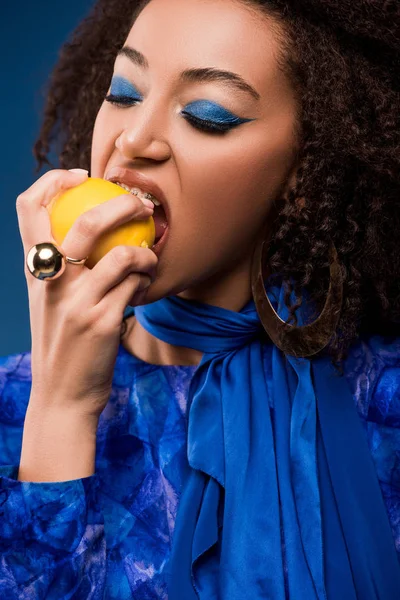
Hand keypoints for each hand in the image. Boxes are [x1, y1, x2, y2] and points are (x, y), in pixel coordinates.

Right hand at [16, 169, 157, 419]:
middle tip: (141, 206)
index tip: (81, 176)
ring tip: (148, 260)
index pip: (28, 208)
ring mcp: (77, 302)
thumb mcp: (49, 303)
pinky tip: (143, 290)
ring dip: (145, 253)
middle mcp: (52, 282)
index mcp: (34, 272)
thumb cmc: (61, 345)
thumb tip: (91, 231)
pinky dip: (145, 282)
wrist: (62, 396)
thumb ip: (59, 269)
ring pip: (123, 255)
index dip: (54, 180)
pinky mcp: (103, 322)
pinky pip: (136, 286)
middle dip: (122, 205)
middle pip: (85, 222)